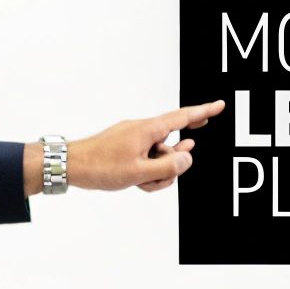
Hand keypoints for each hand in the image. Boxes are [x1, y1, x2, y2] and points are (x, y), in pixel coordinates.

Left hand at [25, 101, 224, 194]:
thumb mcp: (139, 172)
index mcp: (148, 130)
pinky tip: (134, 181)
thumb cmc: (100, 167)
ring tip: (138, 182)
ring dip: (155, 173)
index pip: (182, 118)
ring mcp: (134, 139)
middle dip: (171, 165)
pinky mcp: (126, 147)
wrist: (70, 165)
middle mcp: (142, 130)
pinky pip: (146, 159)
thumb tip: (187, 158)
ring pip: (159, 157)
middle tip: (155, 176)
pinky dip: (145, 172)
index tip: (219, 106)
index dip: (203, 112)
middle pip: (172, 146)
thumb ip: (167, 167)